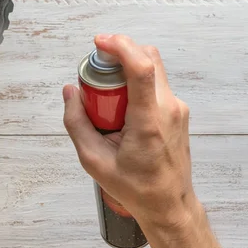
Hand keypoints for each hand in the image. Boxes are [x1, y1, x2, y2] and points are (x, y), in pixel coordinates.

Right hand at [63, 35, 232, 247]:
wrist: (169, 204)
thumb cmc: (135, 187)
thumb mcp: (93, 160)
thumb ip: (76, 123)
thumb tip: (70, 92)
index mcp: (148, 121)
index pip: (142, 68)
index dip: (120, 46)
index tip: (99, 42)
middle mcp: (168, 108)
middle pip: (148, 58)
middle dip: (119, 53)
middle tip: (96, 69)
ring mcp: (177, 107)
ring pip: (152, 67)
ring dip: (126, 68)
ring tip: (107, 95)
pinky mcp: (177, 110)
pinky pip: (154, 82)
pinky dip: (134, 82)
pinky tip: (120, 107)